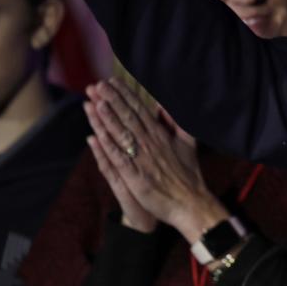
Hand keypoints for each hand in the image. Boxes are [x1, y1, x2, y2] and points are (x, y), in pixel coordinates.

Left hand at [84, 78, 229, 242]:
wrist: (191, 202)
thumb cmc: (188, 174)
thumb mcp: (187, 143)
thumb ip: (176, 122)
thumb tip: (165, 105)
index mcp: (161, 135)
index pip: (140, 111)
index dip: (125, 96)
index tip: (112, 82)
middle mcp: (151, 144)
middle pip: (129, 118)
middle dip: (112, 101)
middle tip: (97, 86)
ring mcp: (143, 160)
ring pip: (122, 135)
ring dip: (108, 118)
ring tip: (95, 102)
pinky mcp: (136, 177)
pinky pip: (119, 159)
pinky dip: (108, 147)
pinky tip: (96, 136)